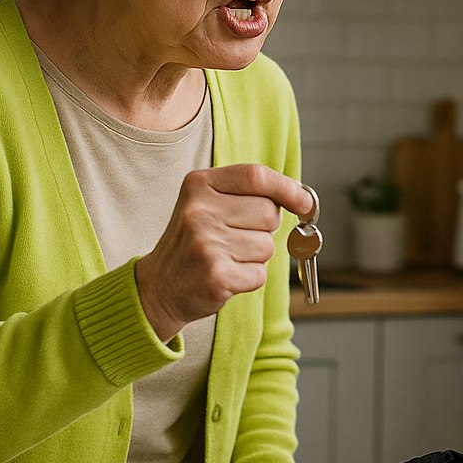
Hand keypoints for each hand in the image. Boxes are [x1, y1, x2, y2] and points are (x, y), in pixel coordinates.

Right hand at [135, 164, 314, 340]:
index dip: (287, 188)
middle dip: (265, 229)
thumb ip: (251, 194)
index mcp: (199, 185)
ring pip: (267, 246)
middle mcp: (199, 211)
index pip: (256, 176)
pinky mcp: (215, 277)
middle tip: (237, 237)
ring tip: (226, 258)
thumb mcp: (210, 204)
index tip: (304, 202)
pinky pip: (259, 274)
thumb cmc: (196, 242)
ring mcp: (205, 244)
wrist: (159, 286)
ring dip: (256, 257)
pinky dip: (249, 278)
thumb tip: (304, 199)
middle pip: (269, 213)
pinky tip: (225, 276)